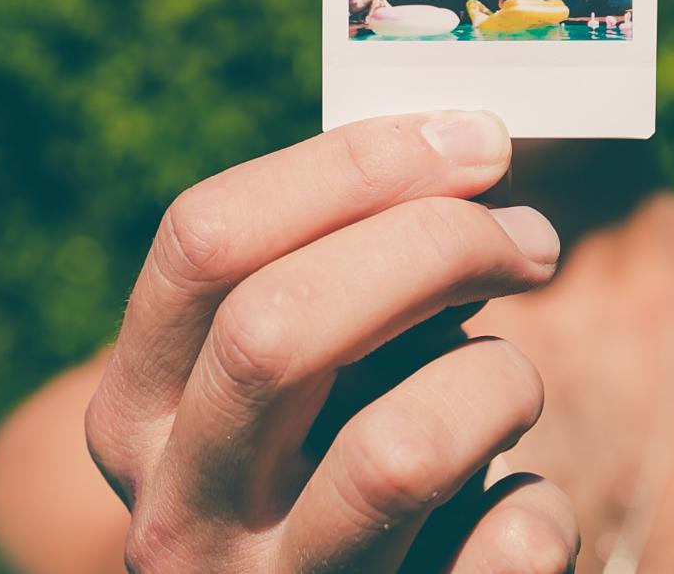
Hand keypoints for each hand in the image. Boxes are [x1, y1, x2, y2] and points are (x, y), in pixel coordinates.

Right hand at [85, 112, 579, 572]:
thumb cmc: (336, 477)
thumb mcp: (296, 383)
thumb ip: (335, 280)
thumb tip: (463, 148)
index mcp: (135, 416)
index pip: (205, 241)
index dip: (353, 167)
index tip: (472, 140)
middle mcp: (178, 518)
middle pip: (276, 327)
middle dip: (435, 246)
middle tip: (531, 238)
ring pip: (399, 451)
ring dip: (497, 382)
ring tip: (511, 388)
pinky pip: (502, 549)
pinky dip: (538, 508)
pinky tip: (516, 507)